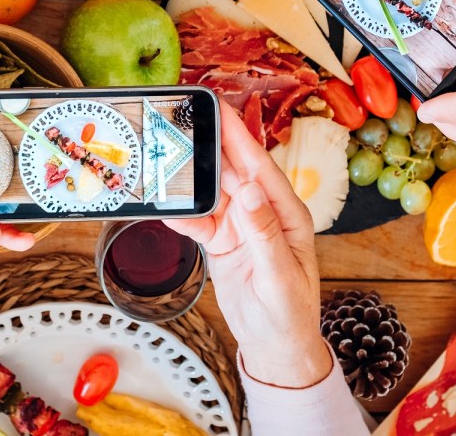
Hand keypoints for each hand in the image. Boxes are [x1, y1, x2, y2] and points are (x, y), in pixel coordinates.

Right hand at [165, 104, 330, 387]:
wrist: (275, 347)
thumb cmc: (290, 314)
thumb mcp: (279, 276)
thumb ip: (264, 233)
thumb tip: (249, 191)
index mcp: (287, 213)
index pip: (260, 166)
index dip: (238, 135)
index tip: (220, 108)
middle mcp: (263, 212)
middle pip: (233, 169)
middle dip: (209, 144)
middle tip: (182, 119)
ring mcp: (241, 225)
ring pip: (212, 191)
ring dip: (190, 176)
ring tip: (165, 154)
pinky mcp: (222, 241)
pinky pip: (199, 220)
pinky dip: (182, 215)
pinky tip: (165, 207)